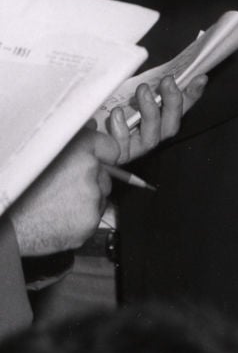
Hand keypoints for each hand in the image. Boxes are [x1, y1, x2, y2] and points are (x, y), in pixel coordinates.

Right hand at [7, 124, 117, 255]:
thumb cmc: (23, 190)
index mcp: (78, 148)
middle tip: (65, 188)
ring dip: (89, 198)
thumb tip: (92, 126)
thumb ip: (73, 138)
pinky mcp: (91, 219)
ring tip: (61, 203)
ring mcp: (92, 195)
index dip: (102, 154)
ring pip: (101, 195)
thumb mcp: (43, 153)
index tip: (99, 159)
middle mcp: (89, 168)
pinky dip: (84, 217)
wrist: (12, 226)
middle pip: (104, 173)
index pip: (109, 146)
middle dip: (91, 180)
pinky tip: (63, 217)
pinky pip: (96, 215)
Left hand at [103, 72, 207, 164]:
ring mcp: (134, 148)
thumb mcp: (124, 94)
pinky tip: (117, 113)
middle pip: (171, 127)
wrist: (75, 134)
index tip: (200, 78)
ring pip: (153, 138)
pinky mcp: (118, 156)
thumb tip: (164, 72)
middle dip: (173, 103)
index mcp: (155, 121)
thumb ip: (144, 87)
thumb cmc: (102, 109)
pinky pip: (124, 144)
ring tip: (142, 91)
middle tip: (168, 81)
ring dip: (151, 112)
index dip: (192, 96)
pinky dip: (122, 127)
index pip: (179, 110)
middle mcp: (149, 137)